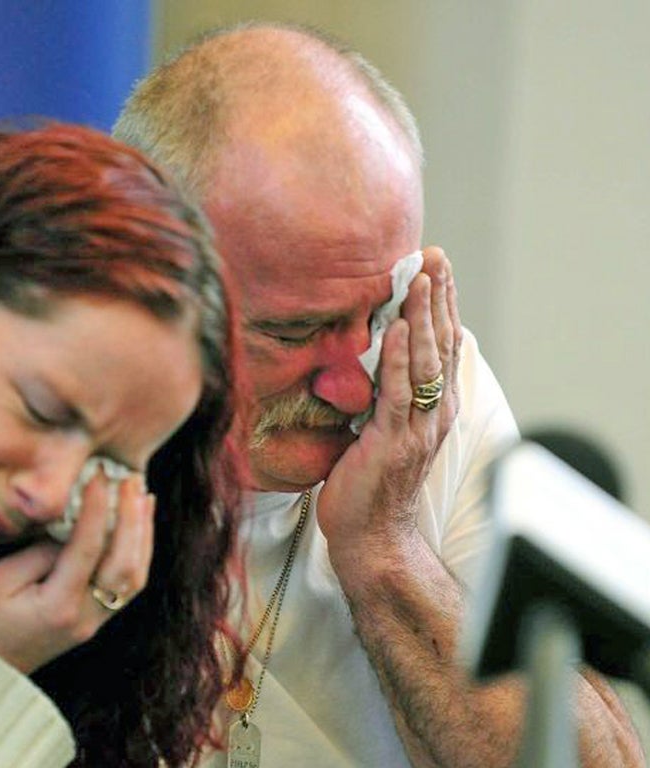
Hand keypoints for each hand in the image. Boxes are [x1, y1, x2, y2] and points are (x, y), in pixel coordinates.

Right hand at [0, 471, 154, 672]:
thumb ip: (38, 553)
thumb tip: (71, 529)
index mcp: (57, 606)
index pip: (89, 548)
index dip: (98, 507)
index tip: (100, 474)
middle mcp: (84, 618)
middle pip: (125, 563)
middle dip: (131, 516)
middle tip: (131, 479)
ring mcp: (93, 624)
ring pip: (134, 577)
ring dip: (142, 533)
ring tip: (142, 495)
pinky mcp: (93, 623)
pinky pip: (126, 586)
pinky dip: (136, 552)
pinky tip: (135, 528)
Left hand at [318, 246, 461, 568]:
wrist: (373, 538)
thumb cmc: (370, 486)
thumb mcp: (382, 431)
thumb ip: (385, 396)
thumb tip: (371, 361)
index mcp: (435, 409)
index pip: (441, 346)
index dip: (441, 305)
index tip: (436, 267)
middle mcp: (434, 414)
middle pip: (441, 344)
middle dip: (438, 297)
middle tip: (434, 254)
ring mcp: (417, 428)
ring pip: (424, 361)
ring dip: (422, 315)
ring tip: (420, 276)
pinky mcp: (392, 441)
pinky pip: (398, 392)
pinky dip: (398, 357)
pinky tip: (396, 327)